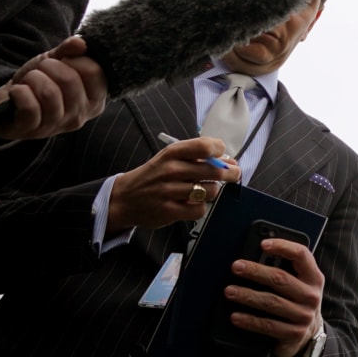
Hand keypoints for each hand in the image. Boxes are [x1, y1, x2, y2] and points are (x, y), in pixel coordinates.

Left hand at [0, 36, 106, 142]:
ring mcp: (55, 126)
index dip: (75, 59)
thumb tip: (80, 43)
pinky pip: (29, 107)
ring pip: (48, 93)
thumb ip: (69, 50)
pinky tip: (17, 92)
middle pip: (70, 80)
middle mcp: (79, 116)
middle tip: (41, 70)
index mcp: (94, 100)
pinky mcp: (30, 130)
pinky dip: (20, 92)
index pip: (95, 72)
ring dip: (33, 78)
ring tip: (29, 81)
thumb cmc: (39, 82)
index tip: (63, 62)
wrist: (9, 101)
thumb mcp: (56, 61)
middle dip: (49, 66)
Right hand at [104, 136, 235, 231]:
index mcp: (172, 152)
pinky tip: (193, 203)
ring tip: (205, 190)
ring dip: (213, 191)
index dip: (220, 151)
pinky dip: (201, 208)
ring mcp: (168, 191)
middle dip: (230, 173)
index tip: (223, 157)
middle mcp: (170, 170)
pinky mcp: (168, 211)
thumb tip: (230, 162)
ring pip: (210, 191)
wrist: (124, 198)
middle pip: (214, 171)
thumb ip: (198, 157)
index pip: (206, 146)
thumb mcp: (170, 158)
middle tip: (233, 175)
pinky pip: (199, 210)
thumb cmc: (154, 175)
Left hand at [225, 239, 325, 356]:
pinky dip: (249, 320)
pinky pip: (267, 325)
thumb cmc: (297, 301)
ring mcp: (303, 315)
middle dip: (255, 271)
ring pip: (271, 302)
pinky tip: (235, 316)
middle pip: (280, 278)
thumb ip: (286, 270)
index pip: (301, 255)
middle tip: (236, 267)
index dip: (283, 246)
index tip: (263, 244)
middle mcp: (311, 295)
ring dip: (247, 295)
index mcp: (314, 277)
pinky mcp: (293, 333)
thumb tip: (258, 256)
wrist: (309, 334)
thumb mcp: (299, 284)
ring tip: (229, 291)